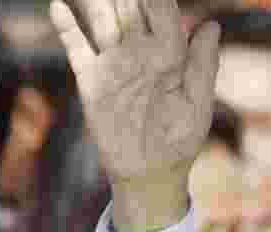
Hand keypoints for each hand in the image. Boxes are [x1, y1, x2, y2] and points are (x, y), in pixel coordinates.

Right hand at [50, 0, 220, 231]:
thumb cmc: (181, 141)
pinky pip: (76, 48)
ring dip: (97, 0)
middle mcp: (140, 53)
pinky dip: (67, 27)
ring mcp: (114, 63)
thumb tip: (212, 24)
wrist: (150, 174)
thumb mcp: (198, 105)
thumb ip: (203, 65)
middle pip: (129, 8)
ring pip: (102, 19)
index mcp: (169, 56)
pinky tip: (58, 5)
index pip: (163, 13)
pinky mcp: (92, 80)